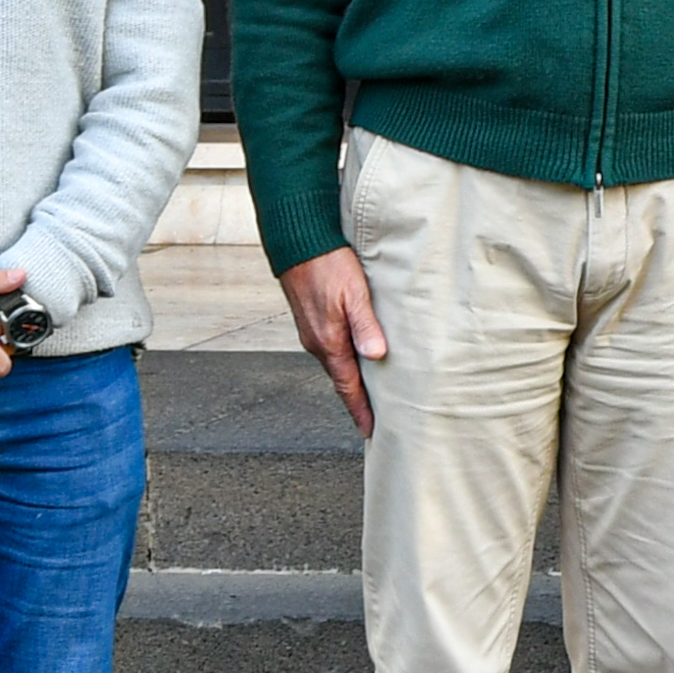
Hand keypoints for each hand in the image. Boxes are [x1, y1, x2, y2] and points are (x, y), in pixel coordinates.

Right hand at [279, 246, 389, 431]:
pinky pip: (331, 350)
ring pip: (337, 364)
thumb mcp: (355, 294)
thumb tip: (376, 357)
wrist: (297, 242)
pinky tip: (357, 358)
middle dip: (358, 401)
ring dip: (352, 380)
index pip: (348, 387)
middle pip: (342, 380)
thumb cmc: (328, 264)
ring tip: (371, 392)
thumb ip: (366, 326)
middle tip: (376, 418)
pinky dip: (345, 361)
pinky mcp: (311, 321)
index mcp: (329, 342)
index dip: (361, 410)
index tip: (371, 430)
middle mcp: (317, 343)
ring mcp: (312, 333)